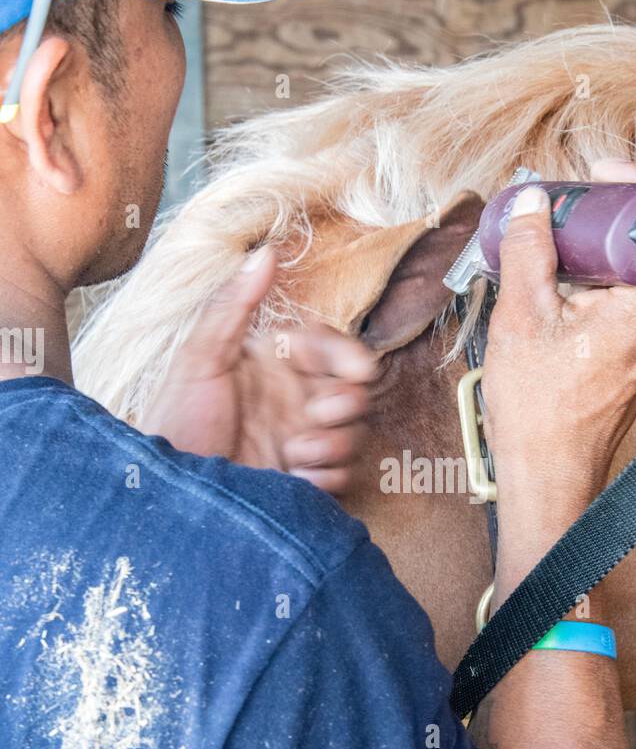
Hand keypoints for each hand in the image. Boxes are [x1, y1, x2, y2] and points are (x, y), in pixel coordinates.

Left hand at [139, 248, 377, 493]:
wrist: (167, 496)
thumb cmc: (174, 421)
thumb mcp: (198, 359)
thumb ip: (232, 306)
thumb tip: (265, 252)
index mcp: (273, 364)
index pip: (330, 347)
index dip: (348, 354)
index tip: (357, 369)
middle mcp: (293, 400)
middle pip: (353, 391)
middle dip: (346, 402)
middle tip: (317, 415)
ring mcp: (301, 441)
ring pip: (353, 433)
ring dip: (335, 443)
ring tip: (295, 454)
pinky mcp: (303, 481)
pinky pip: (342, 475)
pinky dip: (328, 477)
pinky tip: (296, 478)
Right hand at [481, 160, 635, 503]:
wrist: (547, 474)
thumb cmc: (540, 414)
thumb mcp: (521, 319)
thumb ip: (528, 251)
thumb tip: (534, 202)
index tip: (612, 178)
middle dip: (629, 203)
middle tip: (584, 192)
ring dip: (612, 237)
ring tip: (565, 227)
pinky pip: (632, 291)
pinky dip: (603, 269)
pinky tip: (561, 270)